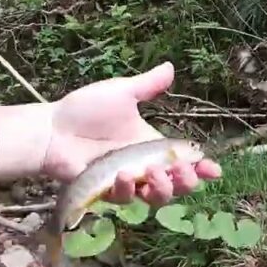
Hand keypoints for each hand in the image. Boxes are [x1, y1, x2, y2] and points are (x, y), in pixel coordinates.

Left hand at [0, 62, 220, 205]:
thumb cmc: (84, 110)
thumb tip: (171, 67)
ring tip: (154, 173)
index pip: (184, 160)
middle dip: (186, 182)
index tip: (215, 170)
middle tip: (182, 171)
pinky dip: (128, 189)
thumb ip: (147, 86)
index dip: (202, 168)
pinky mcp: (107, 191)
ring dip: (162, 189)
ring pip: (155, 197)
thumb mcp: (121, 93)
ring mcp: (126, 181)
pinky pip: (125, 199)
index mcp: (151, 144)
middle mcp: (143, 166)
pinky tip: (124, 175)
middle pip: (177, 185)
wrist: (52, 129)